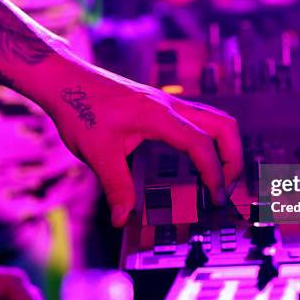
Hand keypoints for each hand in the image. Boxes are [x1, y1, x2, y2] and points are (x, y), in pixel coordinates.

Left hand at [49, 69, 243, 226]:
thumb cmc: (79, 108)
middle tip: (226, 188)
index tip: (216, 197)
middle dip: (233, 158)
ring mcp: (169, 103)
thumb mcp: (97, 152)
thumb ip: (116, 186)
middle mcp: (171, 105)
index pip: (201, 143)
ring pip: (216, 120)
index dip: (214, 172)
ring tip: (219, 177)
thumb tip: (122, 219)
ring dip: (225, 147)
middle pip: (224, 125)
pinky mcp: (163, 106)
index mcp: (158, 115)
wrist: (65, 80)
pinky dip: (210, 141)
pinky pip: (200, 120)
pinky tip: (197, 160)